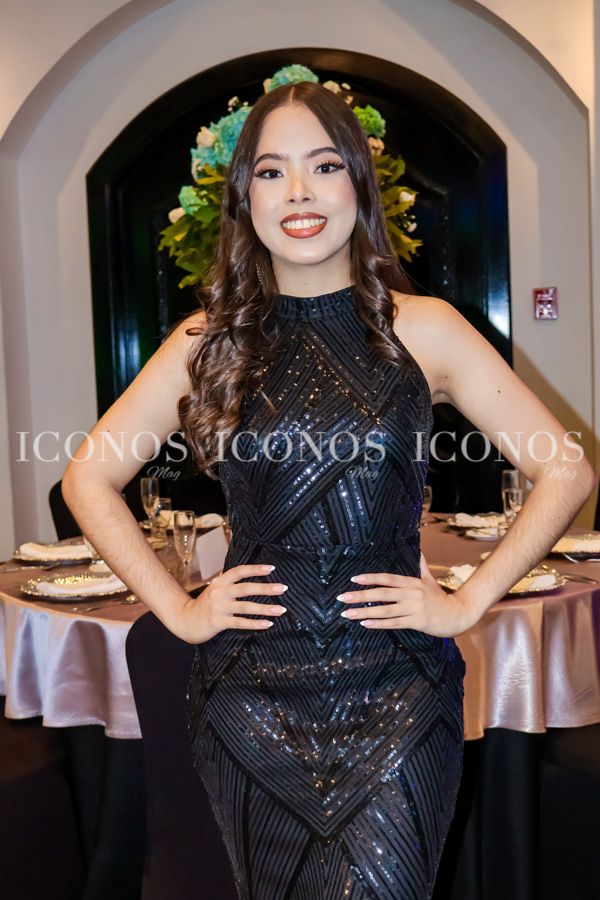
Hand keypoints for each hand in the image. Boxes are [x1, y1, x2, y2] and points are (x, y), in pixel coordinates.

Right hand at [177, 564, 287, 643]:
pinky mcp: (218, 622)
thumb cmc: (206, 604)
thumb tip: (254, 575)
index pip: (239, 571)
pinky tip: (268, 624)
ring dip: (265, 609)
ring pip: (245, 607)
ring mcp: (218, 608)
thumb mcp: (216, 588)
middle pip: (245, 589)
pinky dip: (255, 624)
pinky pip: (240, 623)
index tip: (272, 568)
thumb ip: (231, 582)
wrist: (186, 620)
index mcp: (220, 582)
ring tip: (281, 609)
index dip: (255, 569)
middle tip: (283, 588)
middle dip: (266, 588)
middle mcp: (219, 592)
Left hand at [337, 552, 477, 637]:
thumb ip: (421, 566)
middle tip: (342, 597)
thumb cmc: (441, 598)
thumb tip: (418, 549)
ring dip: (364, 612)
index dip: (370, 578)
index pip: (388, 578)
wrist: (458, 615)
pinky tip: (365, 624)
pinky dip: (379, 624)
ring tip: (347, 613)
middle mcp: (412, 594)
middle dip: (360, 596)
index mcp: (412, 582)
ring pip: (385, 611)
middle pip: (382, 594)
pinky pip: (394, 624)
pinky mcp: (417, 622)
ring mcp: (414, 609)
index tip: (354, 579)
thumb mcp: (429, 580)